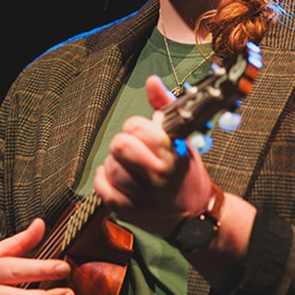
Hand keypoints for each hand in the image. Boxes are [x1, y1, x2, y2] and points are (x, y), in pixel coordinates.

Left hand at [93, 76, 215, 238]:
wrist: (193, 214)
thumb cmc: (185, 172)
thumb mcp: (183, 138)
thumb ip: (164, 107)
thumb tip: (151, 81)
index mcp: (173, 154)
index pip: (137, 128)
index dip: (136, 127)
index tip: (143, 133)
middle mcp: (159, 176)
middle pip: (119, 146)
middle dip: (123, 143)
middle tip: (132, 148)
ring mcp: (143, 196)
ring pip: (110, 167)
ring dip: (114, 162)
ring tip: (127, 164)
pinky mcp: (128, 211)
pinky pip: (102, 188)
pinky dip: (104, 178)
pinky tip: (115, 175)